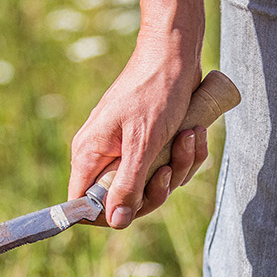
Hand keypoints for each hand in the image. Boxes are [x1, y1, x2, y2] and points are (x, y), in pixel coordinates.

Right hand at [68, 34, 207, 227]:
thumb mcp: (143, 144)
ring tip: (188, 136)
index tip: (135, 208)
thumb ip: (128, 185)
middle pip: (125, 199)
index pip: (83, 202)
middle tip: (169, 168)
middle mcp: (104, 154)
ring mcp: (127, 149)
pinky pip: (168, 166)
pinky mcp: (150, 142)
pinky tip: (194, 132)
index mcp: (90, 154)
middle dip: (157, 188)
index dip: (107, 214)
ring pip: (153, 183)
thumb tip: (116, 222)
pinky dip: (186, 154)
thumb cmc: (155, 92)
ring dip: (179, 165)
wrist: (176, 54)